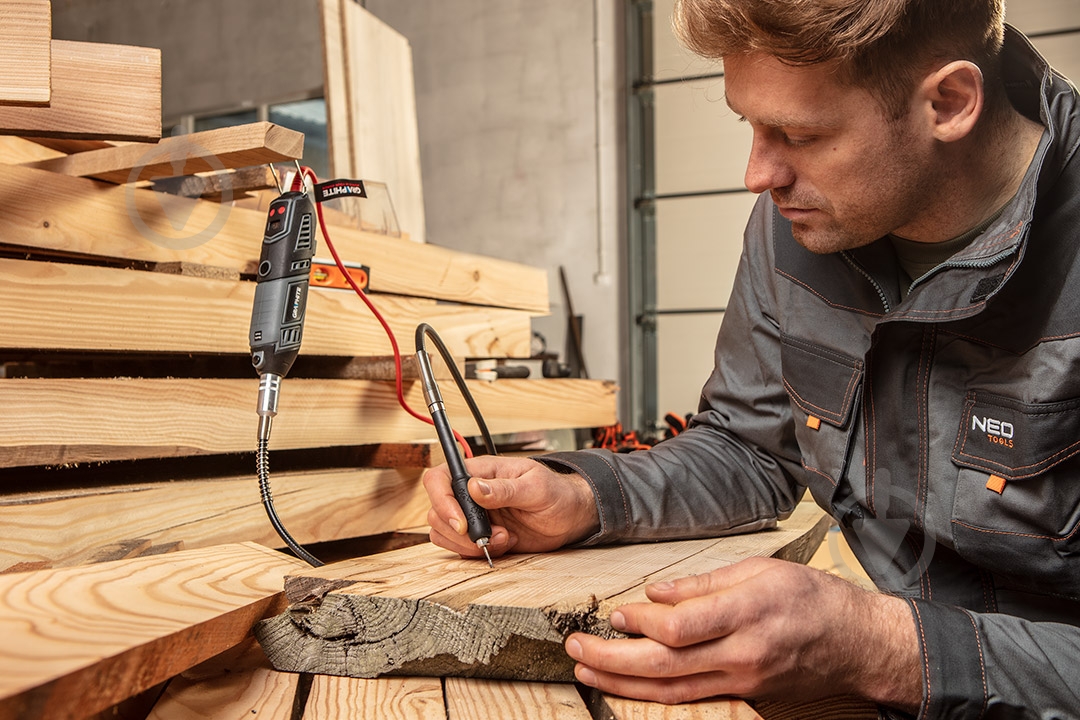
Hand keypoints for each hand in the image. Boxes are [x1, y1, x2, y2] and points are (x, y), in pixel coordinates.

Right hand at [422, 455, 599, 559]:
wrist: (569, 517)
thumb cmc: (556, 493)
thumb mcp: (536, 487)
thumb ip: (505, 488)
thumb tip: (475, 487)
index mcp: (481, 471)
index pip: (440, 478)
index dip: (442, 500)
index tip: (461, 523)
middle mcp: (471, 493)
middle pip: (436, 510)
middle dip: (459, 531)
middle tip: (488, 536)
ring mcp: (473, 515)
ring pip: (443, 532)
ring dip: (469, 544)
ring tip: (503, 538)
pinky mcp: (479, 535)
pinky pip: (460, 548)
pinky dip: (477, 553)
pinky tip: (504, 544)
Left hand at [565, 557, 920, 711]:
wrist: (854, 643)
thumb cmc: (810, 598)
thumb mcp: (760, 569)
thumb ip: (705, 583)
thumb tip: (657, 593)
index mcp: (747, 614)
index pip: (681, 628)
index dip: (641, 623)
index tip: (615, 612)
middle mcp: (741, 655)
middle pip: (665, 666)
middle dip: (612, 658)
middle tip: (575, 646)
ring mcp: (740, 681)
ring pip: (670, 691)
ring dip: (621, 682)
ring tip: (585, 668)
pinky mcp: (741, 695)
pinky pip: (689, 699)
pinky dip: (651, 694)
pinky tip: (625, 684)